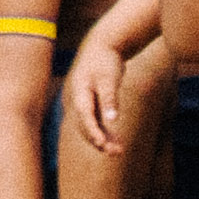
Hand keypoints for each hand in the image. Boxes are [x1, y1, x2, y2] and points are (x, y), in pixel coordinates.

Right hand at [64, 34, 135, 153]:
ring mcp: (84, 103)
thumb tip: (112, 120)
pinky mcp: (92, 103)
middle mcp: (79, 101)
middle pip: (86, 126)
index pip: (85, 117)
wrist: (102, 45)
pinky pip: (97, 122)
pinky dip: (106, 132)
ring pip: (91, 127)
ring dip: (104, 139)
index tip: (103, 144)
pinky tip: (117, 142)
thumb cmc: (105, 60)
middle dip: (100, 141)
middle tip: (117, 152)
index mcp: (79, 93)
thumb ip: (109, 99)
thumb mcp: (109, 78)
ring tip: (119, 151)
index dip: (93, 132)